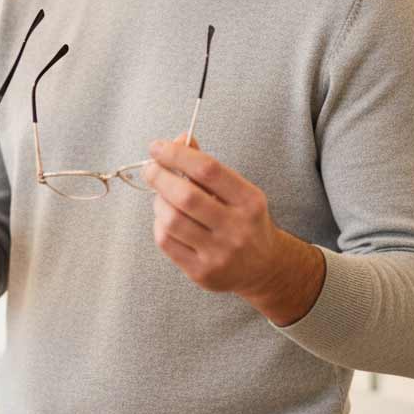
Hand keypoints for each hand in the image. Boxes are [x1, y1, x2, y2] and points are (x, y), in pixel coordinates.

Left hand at [142, 133, 325, 324]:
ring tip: (162, 197)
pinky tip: (165, 219)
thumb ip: (207, 167)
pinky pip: (167, 242)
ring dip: (158, 202)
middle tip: (150, 169)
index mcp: (249, 201)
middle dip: (160, 177)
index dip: (177, 154)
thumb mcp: (237, 191)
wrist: (264, 269)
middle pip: (186, 196)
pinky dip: (159, 224)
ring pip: (172, 220)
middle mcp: (237, 228)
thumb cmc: (244, 221)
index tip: (157, 147)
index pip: (208, 170)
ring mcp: (219, 254)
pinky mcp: (202, 273)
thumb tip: (178, 141)